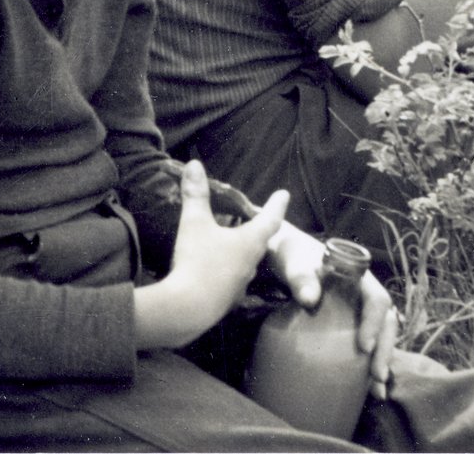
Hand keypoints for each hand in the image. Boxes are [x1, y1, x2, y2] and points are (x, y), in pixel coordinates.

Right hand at [134, 161, 287, 351]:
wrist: (188, 308)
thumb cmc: (197, 260)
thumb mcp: (194, 222)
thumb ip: (195, 194)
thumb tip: (194, 164)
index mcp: (250, 242)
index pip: (270, 219)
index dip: (276, 205)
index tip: (284, 194)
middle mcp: (251, 263)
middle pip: (259, 242)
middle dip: (257, 229)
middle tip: (254, 218)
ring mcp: (240, 285)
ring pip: (245, 262)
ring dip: (240, 251)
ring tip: (230, 242)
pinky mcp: (227, 300)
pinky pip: (231, 279)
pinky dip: (225, 269)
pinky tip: (212, 270)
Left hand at [260, 220, 398, 399]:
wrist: (285, 256)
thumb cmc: (291, 255)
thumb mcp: (294, 262)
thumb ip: (300, 277)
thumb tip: (309, 299)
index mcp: (358, 276)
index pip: (377, 300)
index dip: (374, 322)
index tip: (364, 346)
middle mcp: (365, 294)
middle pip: (386, 322)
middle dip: (385, 350)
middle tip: (377, 376)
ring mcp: (359, 309)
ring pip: (381, 335)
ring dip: (381, 360)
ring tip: (377, 389)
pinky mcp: (350, 323)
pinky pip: (368, 342)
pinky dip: (369, 363)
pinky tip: (366, 386)